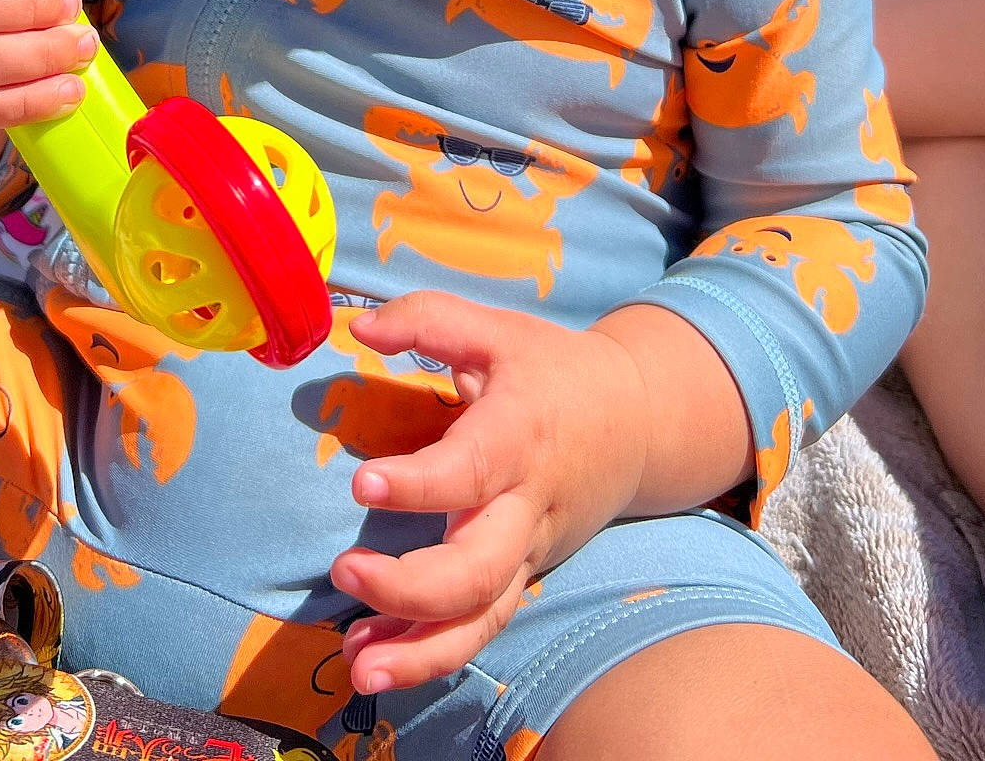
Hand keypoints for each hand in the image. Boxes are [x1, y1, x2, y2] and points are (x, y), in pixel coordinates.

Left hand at [330, 292, 648, 694]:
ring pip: (482, 619)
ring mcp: (527, 552)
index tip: (361, 485)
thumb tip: (359, 326)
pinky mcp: (523, 577)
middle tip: (345, 572)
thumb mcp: (497, 330)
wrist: (639, 422)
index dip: (417, 484)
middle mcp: (525, 506)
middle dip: (411, 587)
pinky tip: (376, 661)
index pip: (470, 470)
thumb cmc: (554, 372)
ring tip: (357, 664)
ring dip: (418, 651)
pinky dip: (430, 655)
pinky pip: (481, 628)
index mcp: (518, 434)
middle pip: (478, 570)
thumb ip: (427, 319)